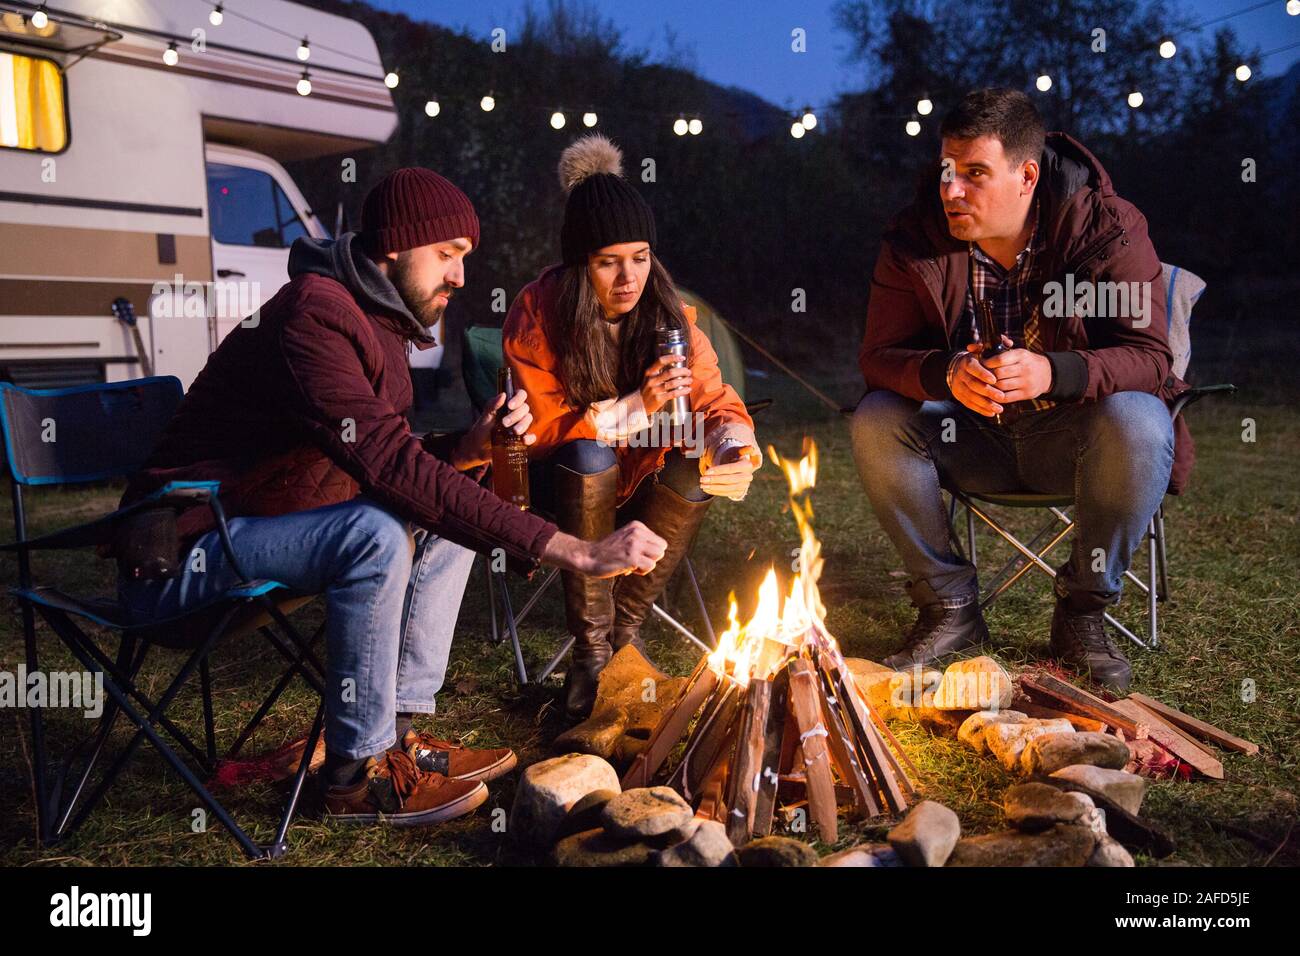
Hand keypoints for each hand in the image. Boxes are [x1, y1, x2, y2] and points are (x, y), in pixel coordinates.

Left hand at [454, 389, 535, 469]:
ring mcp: (520, 425)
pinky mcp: (522, 438)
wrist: (479, 448)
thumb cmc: (481, 429)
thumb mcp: (485, 417)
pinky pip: (531, 436)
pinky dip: (530, 438)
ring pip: (528, 420)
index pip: (520, 395)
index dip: (518, 398)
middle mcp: (516, 413)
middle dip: (516, 415)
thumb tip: (503, 395)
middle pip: (525, 408)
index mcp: (508, 404)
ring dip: (523, 424)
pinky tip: (523, 440)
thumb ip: (492, 405)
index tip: (509, 406)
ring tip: (514, 431)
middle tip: (504, 423)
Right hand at [541, 522, 666, 576]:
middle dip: (651, 558)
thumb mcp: (627, 537)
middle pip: (662, 549)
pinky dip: (640, 572)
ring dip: (646, 565)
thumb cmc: (608, 551)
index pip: (659, 541)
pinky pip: (650, 567)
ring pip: (657, 557)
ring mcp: (634, 545)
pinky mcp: (632, 558)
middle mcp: (637, 532)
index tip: (634, 553)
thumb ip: (642, 540)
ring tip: (630, 564)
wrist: (588, 557)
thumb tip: (661, 550)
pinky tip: (627, 569)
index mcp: (637, 526)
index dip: (649, 551)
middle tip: (634, 560)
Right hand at [640, 354, 692, 415]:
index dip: (673, 357)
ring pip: (673, 383)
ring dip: (684, 381)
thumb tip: (677, 365)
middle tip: (689, 372)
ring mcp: (654, 390)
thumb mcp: (649, 378)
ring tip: (690, 380)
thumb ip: (658, 372)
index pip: (661, 361)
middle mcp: (651, 380)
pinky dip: (683, 391)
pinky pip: (674, 393)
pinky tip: (688, 389)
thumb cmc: (648, 390)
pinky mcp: (658, 399)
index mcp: (649, 372)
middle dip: (682, 371)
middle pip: (670, 372)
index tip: (683, 357)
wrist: (639, 405)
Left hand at [699, 443, 760, 499]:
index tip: (706, 471)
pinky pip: (726, 493)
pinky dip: (715, 491)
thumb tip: (751, 448)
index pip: (731, 468)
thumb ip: (742, 449)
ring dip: (713, 487)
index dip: (718, 470)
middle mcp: (747, 477)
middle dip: (714, 480)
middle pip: (729, 479)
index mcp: (747, 465)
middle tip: (702, 479)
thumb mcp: (737, 452)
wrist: (738, 469)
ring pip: (727, 488)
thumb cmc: (734, 458)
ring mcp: (744, 486)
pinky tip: (706, 489)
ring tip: (702, 485)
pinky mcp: (739, 492)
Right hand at [949, 342, 1005, 416]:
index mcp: (967, 361)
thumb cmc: (977, 360)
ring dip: (985, 403)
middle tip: (1001, 396)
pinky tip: (991, 413)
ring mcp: (958, 386)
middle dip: (987, 391)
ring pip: (971, 396)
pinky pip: (969, 404)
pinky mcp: (958, 396)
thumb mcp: (983, 350)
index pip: (973, 368)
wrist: (958, 369)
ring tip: (999, 408)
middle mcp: (960, 374)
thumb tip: (1007, 342)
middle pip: (973, 384)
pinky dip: (980, 410)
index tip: (994, 379)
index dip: (983, 374)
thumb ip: (996, 346)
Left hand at [982, 339, 1052, 401]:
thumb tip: (969, 347)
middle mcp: (1025, 368)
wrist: (1047, 373)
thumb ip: (992, 348)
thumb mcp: (1013, 352)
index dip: (987, 364)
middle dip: (987, 376)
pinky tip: (992, 394)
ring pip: (1001, 387)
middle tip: (979, 377)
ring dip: (990, 387)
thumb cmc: (1024, 361)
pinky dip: (996, 397)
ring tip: (984, 385)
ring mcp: (1026, 381)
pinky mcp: (1027, 393)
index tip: (981, 365)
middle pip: (998, 374)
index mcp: (1021, 355)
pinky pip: (1007, 397)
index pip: (999, 360)